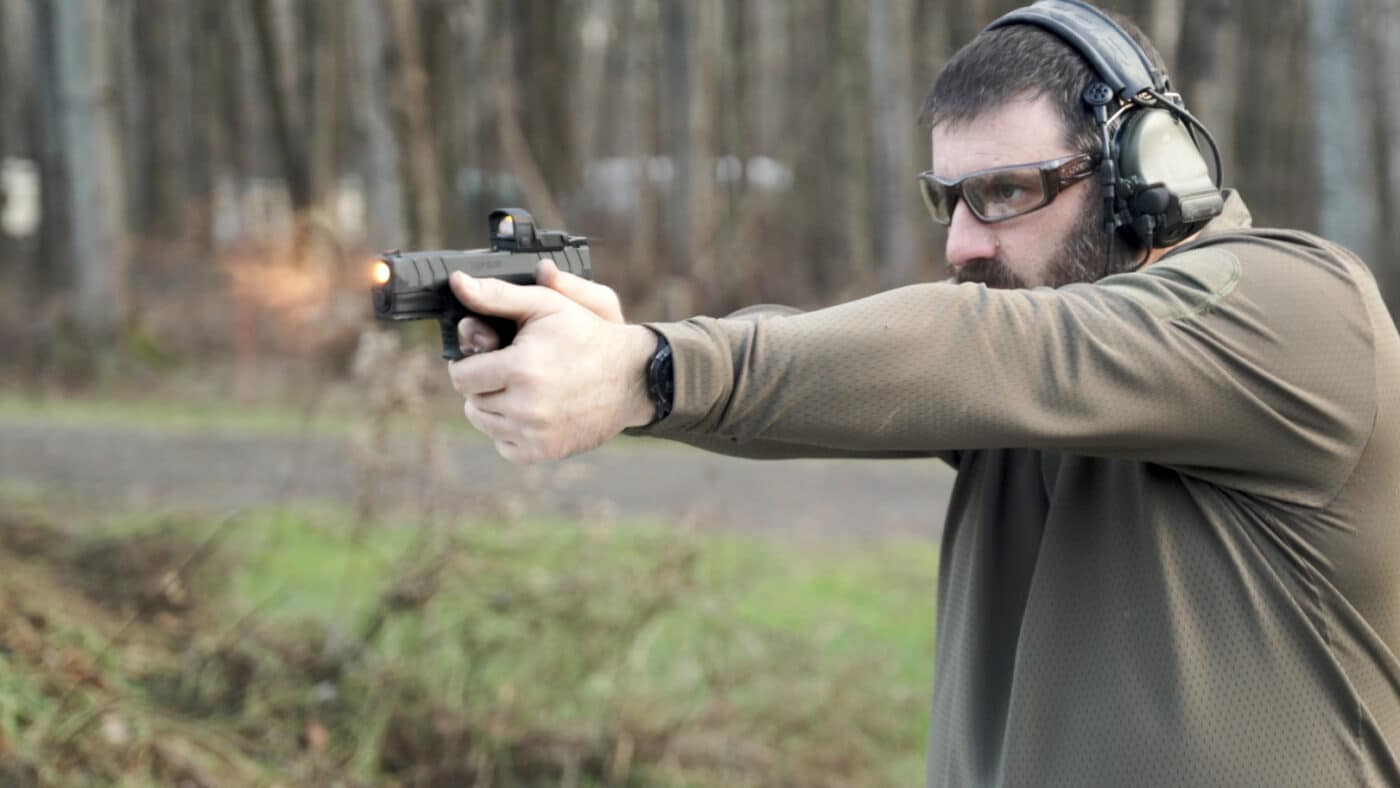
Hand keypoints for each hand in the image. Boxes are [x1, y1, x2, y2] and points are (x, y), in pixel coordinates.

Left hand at [446, 264, 655, 463]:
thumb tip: (458, 283)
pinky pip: (504, 446)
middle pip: (471, 401)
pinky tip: (530, 411)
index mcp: (521, 368)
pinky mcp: (545, 451)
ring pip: (484, 424)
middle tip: (509, 369)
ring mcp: (536, 433)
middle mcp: (526, 406)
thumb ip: (497, 295)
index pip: (461, 376)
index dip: (472, 362)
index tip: (491, 354)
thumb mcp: (547, 304)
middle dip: (484, 383)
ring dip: (493, 406)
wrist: (632, 377)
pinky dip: (510, 431)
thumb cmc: (588, 335)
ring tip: (519, 388)